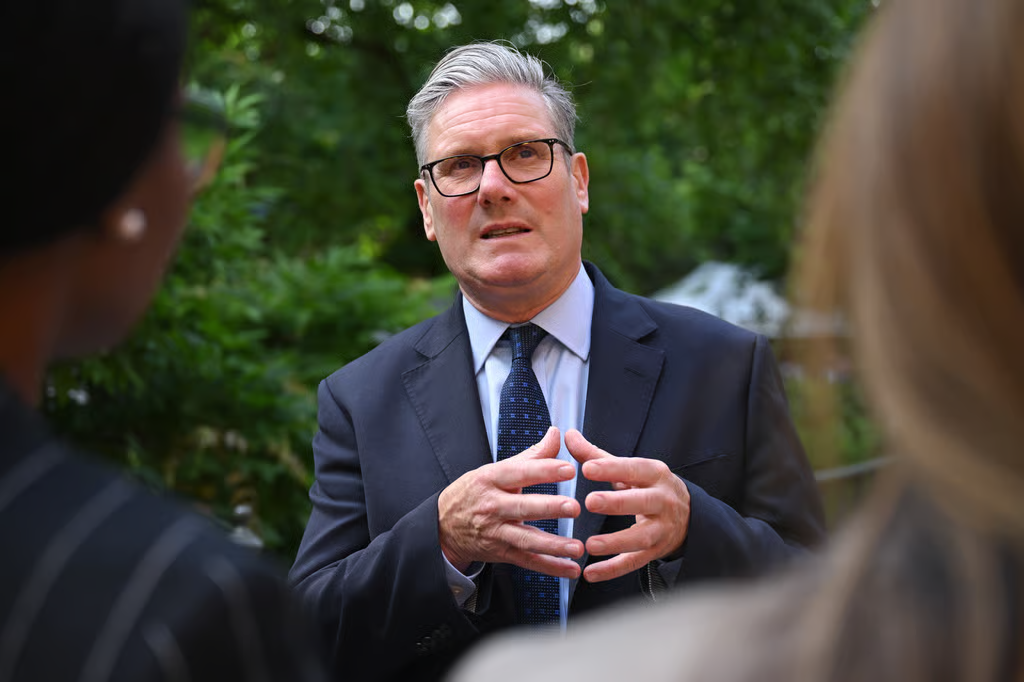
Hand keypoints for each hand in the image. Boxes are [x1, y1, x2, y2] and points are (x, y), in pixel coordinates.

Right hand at [438, 426, 583, 577]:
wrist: (443, 524)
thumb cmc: (475, 492)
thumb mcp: (495, 470)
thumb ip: (531, 455)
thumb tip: (556, 434)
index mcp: (491, 479)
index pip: (519, 473)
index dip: (544, 470)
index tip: (568, 469)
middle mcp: (492, 506)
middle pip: (523, 507)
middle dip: (549, 507)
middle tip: (574, 507)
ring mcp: (496, 531)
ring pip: (526, 539)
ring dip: (552, 545)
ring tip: (576, 547)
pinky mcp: (501, 552)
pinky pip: (527, 561)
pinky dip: (550, 567)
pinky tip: (570, 569)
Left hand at [565, 428, 689, 582]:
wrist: (687, 515)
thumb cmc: (648, 486)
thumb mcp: (629, 469)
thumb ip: (596, 455)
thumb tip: (568, 435)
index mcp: (655, 474)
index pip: (634, 469)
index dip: (611, 469)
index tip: (587, 467)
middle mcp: (663, 500)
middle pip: (642, 501)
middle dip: (617, 502)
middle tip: (590, 502)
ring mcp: (662, 528)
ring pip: (641, 537)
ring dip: (616, 541)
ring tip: (590, 545)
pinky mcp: (656, 551)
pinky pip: (635, 562)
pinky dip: (613, 569)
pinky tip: (591, 573)